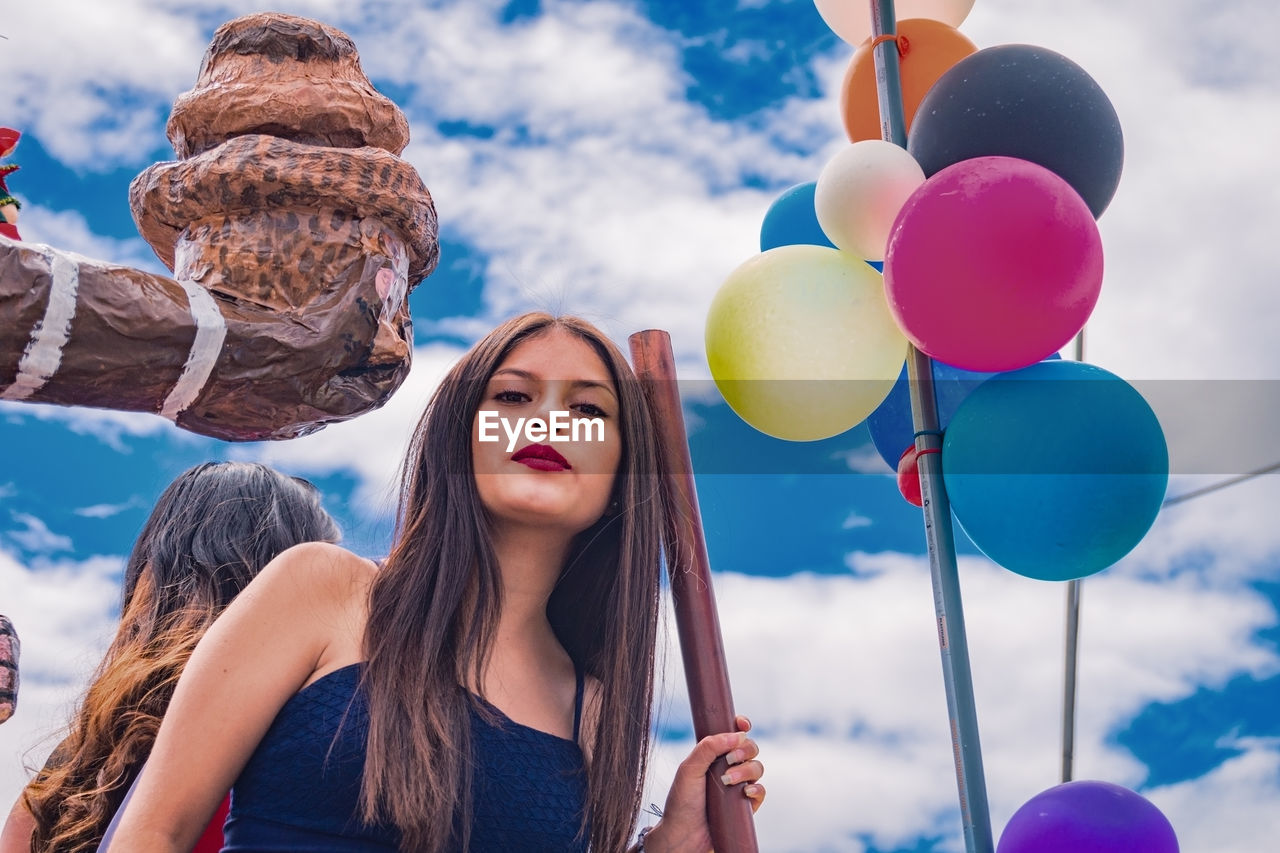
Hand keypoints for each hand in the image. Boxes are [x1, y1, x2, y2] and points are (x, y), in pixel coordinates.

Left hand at [640, 715, 764, 852]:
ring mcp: (738, 785)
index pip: (733, 734)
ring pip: (757, 768)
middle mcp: (728, 767)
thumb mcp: (689, 769)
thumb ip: (708, 747)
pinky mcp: (745, 805)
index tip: (743, 724)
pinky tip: (745, 793)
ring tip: (728, 781)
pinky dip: (757, 789)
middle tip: (730, 759)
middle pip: (750, 748)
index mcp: (713, 755)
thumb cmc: (681, 801)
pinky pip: (761, 791)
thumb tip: (735, 734)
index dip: (741, 726)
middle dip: (745, 749)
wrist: (683, 834)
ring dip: (747, 770)